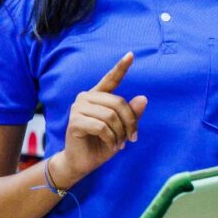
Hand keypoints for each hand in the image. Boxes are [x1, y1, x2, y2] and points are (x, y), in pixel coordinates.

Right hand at [51, 52, 147, 188]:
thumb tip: (143, 98)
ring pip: (111, 116)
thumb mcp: (122, 129)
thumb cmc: (102, 143)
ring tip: (120, 143)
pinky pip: (102, 127)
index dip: (121, 67)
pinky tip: (111, 145)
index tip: (131, 54)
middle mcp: (86, 97)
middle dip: (130, 122)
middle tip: (132, 137)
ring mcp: (78, 108)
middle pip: (118, 103)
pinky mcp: (74, 121)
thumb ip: (132, 114)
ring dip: (121, 133)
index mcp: (98, 95)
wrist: (82, 163)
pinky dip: (111, 139)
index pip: (111, 78)